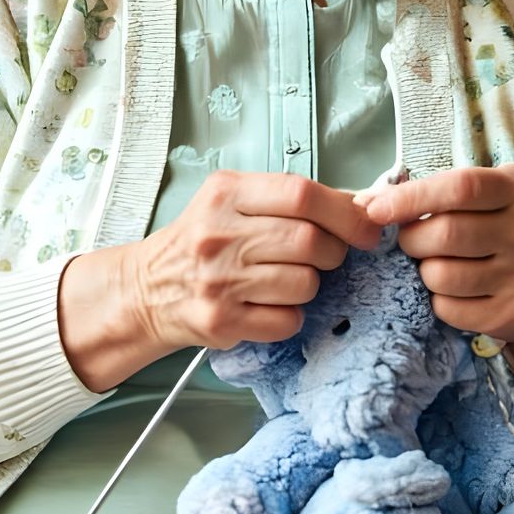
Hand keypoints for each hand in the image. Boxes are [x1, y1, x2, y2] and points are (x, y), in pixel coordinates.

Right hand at [122, 171, 379, 358]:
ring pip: (305, 283)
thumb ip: (292, 199)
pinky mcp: (221, 320)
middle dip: (333, 252)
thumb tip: (364, 203)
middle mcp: (219, 234)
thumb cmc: (201, 242)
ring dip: (310, 285)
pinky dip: (290, 315)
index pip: (300, 194)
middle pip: (310, 241)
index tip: (367, 227)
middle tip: (324, 256)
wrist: (146, 290)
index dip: (345, 212)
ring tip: (284, 279)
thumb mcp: (235, 201)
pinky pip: (288, 320)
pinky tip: (268, 304)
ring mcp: (218, 280)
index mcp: (225, 193)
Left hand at [363, 164, 513, 385]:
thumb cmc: (491, 230)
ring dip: (423, 273)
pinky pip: (450, 309)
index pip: (460, 188)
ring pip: (442, 275)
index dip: (411, 197)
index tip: (374, 210)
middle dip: (411, 240)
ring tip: (434, 267)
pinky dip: (437, 302)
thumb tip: (363, 204)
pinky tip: (452, 293)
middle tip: (409, 244)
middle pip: (446, 234)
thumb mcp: (473, 201)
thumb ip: (424, 195)